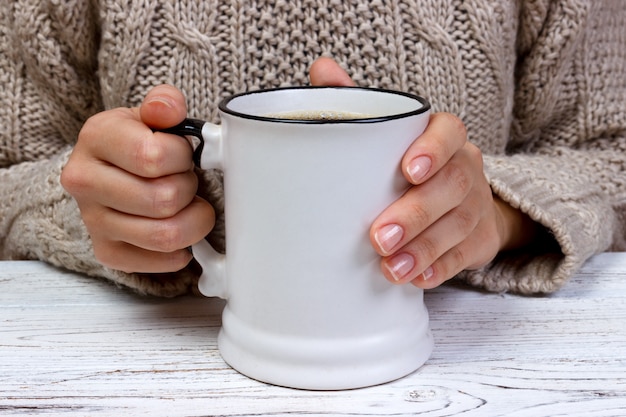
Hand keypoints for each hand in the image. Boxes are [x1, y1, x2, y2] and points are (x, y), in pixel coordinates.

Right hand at [61, 85, 214, 272]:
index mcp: (96, 138)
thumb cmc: (142, 141)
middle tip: (186, 180)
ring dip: (192, 220)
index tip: (182, 154)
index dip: (183, 157)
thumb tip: (168, 109)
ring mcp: (93, 221)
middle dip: (189, 189)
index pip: (153, 157)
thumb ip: (164, 104)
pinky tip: (178, 226)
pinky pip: (164, 260)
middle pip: (163, 199)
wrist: (114, 172)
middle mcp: (84, 182)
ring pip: (166, 235)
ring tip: (186, 204)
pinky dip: (184, 247)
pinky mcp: (108, 252)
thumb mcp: (152, 115)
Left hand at [309, 58, 536, 288]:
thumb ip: (356, 102)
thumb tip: (321, 68)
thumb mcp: (386, 135)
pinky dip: (440, 268)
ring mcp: (477, 206)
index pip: (449, 132)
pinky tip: (416, 280)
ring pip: (459, 224)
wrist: (458, 204)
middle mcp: (466, 169)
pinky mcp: (480, 240)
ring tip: (390, 269)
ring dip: (423, 249)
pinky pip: (466, 255)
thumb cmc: (408, 166)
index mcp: (443, 139)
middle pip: (452, 186)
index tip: (408, 170)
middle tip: (378, 238)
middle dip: (416, 214)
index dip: (433, 149)